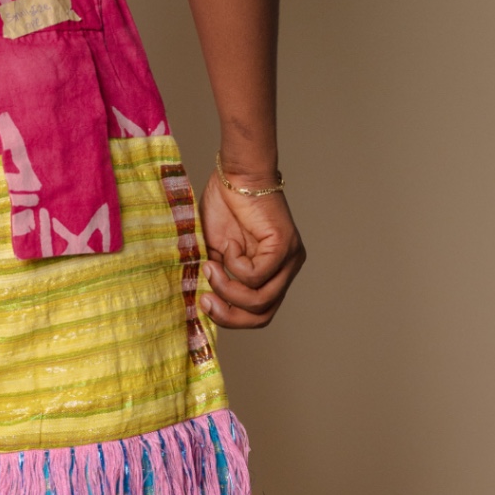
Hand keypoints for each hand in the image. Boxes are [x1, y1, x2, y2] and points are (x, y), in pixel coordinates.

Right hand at [199, 169, 305, 329]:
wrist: (235, 175)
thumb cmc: (225, 208)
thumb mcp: (215, 255)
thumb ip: (217, 280)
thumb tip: (205, 306)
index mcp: (273, 275)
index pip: (258, 315)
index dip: (230, 318)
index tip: (204, 302)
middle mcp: (287, 271)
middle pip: (262, 316)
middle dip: (229, 314)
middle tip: (205, 299)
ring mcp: (290, 260)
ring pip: (260, 300)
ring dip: (228, 288)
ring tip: (211, 266)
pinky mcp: (285, 247)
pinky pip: (256, 276)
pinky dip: (234, 266)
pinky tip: (229, 245)